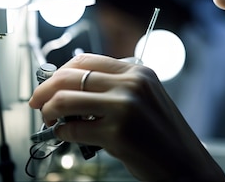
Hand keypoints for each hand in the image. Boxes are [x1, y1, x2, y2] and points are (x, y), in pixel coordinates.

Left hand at [28, 53, 224, 180]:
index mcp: (138, 71)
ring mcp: (124, 108)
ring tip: (51, 121)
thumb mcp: (145, 98)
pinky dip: (62, 133)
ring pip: (65, 99)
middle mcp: (132, 84)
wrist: (186, 164)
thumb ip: (115, 87)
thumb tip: (71, 88)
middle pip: (70, 76)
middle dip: (45, 90)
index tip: (49, 84)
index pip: (86, 60)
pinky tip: (67, 136)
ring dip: (49, 111)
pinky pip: (73, 128)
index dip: (59, 71)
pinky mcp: (117, 133)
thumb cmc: (163, 135)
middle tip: (38, 103)